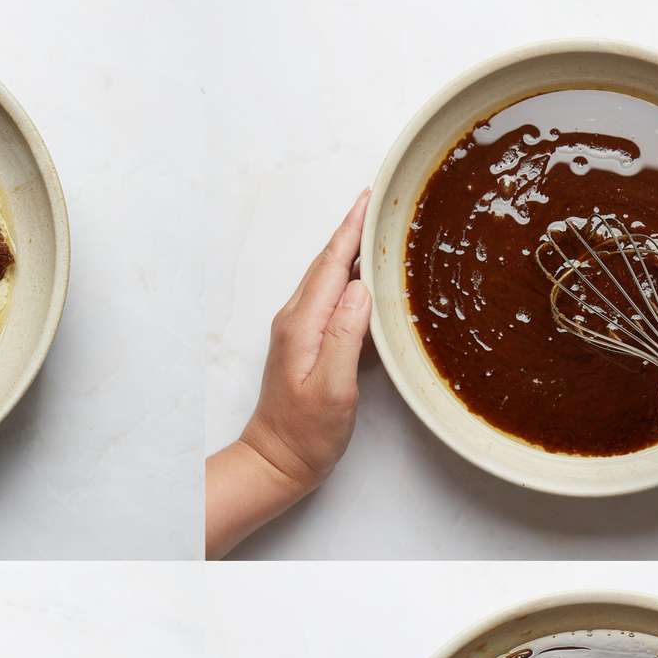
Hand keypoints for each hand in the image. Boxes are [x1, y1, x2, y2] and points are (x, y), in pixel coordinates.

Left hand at [205, 192, 371, 558]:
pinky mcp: (304, 344)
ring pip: (328, 278)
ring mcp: (297, 331)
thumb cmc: (306, 434)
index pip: (333, 264)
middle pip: (328, 263)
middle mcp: (296, 319)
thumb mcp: (334, 389)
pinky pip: (329, 298)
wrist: (276, 461)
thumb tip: (361, 289)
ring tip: (377, 229)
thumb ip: (346, 336)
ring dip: (350, 251)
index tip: (371, 197)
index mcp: (303, 324)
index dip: (352, 230)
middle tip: (381, 201)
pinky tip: (364, 278)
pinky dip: (348, 278)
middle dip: (353, 229)